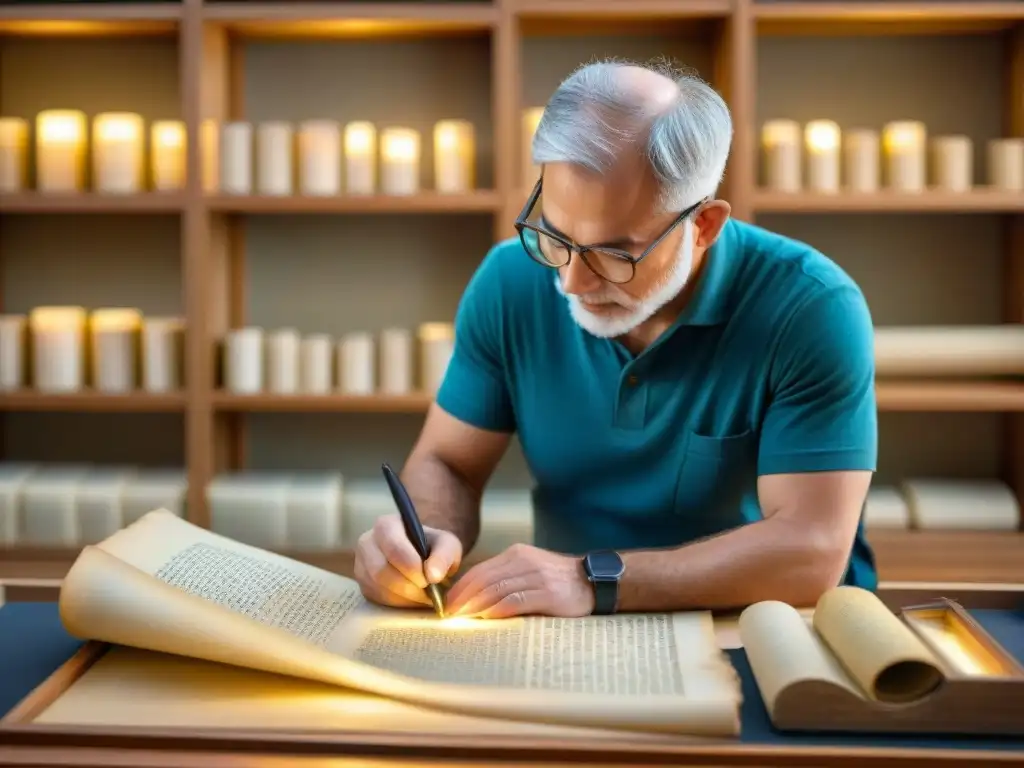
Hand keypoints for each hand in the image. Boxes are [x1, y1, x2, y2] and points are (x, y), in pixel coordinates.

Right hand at [354, 514, 462, 608]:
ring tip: (423, 597)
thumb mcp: (447, 545)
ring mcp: (361, 565)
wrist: (423, 557)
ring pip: (377, 588)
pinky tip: (412, 599)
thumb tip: (433, 576)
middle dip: (407, 587)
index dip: (411, 567)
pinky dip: (397, 604)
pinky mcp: (363, 585)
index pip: (393, 548)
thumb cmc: (433, 547)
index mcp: (386, 525)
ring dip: (404, 598)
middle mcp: (367, 543)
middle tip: (428, 594)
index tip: (429, 579)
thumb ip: (444, 556)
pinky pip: (376, 599)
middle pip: (381, 571)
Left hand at [444, 543, 593, 618]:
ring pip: (497, 589)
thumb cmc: (556, 581)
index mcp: (516, 554)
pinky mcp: (548, 592)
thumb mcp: (528, 571)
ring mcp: (537, 576)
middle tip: (448, 615)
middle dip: (463, 598)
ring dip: (476, 605)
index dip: (460, 587)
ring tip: (462, 619)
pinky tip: (487, 618)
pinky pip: (516, 600)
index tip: (446, 604)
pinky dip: (498, 609)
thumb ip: (505, 579)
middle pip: (484, 579)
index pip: (480, 570)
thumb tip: (473, 599)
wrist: (593, 581)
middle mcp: (524, 561)